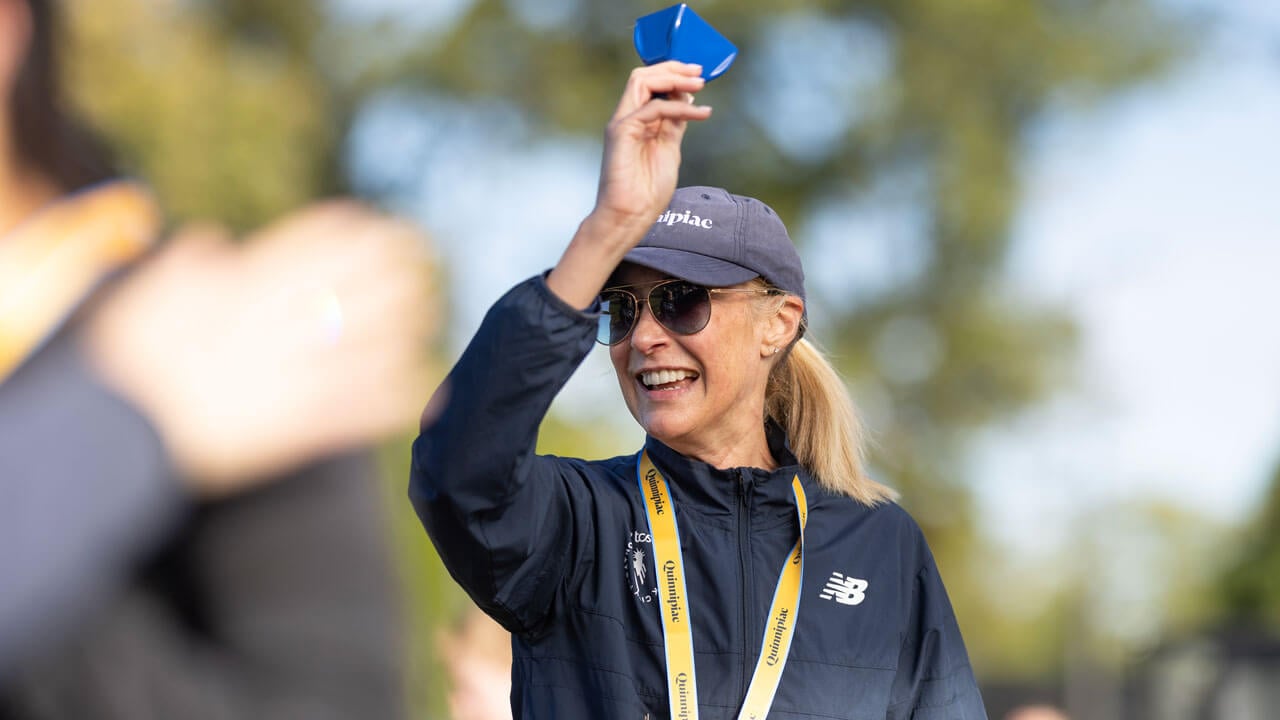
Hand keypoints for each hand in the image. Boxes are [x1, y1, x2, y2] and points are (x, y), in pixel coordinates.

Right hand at [86, 201, 435, 495]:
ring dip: (411, 328)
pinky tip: (418, 392)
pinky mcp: (307, 422)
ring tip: (426, 322)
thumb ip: (191, 264)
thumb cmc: (127, 363)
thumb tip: (213, 242)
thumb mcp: (150, 292)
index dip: (367, 231)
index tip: (388, 230)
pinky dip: (400, 396)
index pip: (329, 238)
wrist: (119, 435)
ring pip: (384, 339)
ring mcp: (304, 369)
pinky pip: (371, 406)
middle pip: (372, 281)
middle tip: (425, 271)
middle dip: (406, 273)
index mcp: (255, 281)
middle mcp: (289, 318)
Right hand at [547, 63, 711, 307]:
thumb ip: (674, 124)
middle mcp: (626, 119)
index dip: (673, 74)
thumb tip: (687, 99)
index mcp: (636, 122)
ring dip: (674, 79)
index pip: (650, 85)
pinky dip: (680, 108)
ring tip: (699, 84)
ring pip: (642, 81)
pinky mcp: (622, 132)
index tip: (698, 75)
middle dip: (674, 69)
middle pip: (643, 76)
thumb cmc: (647, 193)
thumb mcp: (669, 150)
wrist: (629, 218)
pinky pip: (654, 108)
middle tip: (699, 72)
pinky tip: (701, 114)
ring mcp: (622, 124)